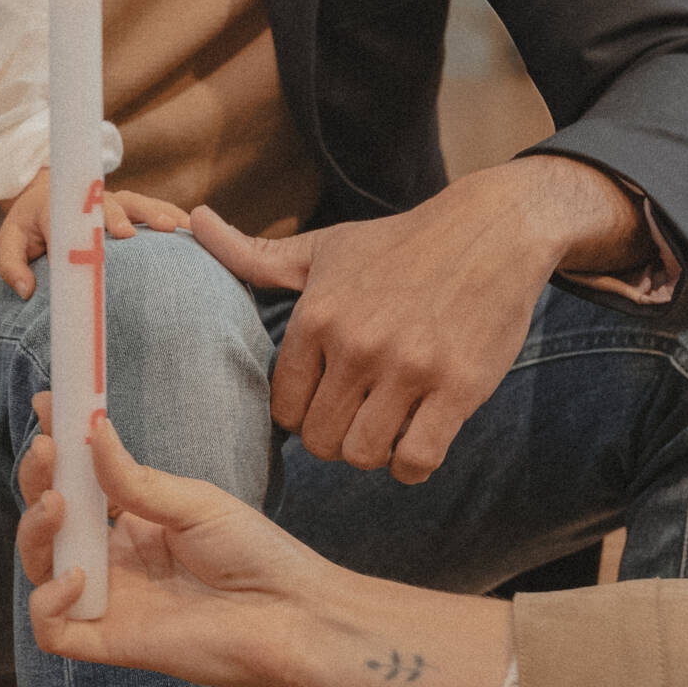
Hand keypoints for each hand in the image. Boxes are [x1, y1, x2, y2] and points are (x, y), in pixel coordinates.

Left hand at [0, 169, 189, 298]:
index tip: (120, 236)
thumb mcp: (10, 240)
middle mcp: (92, 202)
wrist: (45, 195)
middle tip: (141, 233)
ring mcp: (115, 203)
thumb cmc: (29, 224)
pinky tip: (195, 231)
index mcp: (60, 207)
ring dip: (158, 214)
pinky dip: (174, 216)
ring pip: (140, 203)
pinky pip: (155, 208)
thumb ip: (11, 265)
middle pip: (113, 205)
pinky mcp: (131, 208)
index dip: (99, 223)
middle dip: (129, 217)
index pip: (78, 214)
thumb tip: (27, 292)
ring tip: (179, 228)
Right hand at [18, 398, 306, 686]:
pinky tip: (78, 575)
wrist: (293, 614)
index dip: (57, 447)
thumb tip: (94, 431)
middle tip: (46, 450)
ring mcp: (108, 600)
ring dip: (33, 531)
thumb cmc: (255, 554)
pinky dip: (48, 602)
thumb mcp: (195, 504)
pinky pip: (53, 631)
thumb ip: (138, 480)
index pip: (78, 481)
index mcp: (132, 522)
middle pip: (50, 520)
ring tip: (57, 506)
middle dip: (37, 481)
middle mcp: (113, 559)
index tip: (47, 404)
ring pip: (40, 567)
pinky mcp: (110, 642)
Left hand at [191, 163, 599, 483]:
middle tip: (353, 417)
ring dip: (372, 452)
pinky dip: (411, 462)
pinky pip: (417, 460)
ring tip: (384, 426)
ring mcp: (410, 369)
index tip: (320, 400)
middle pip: (319, 440)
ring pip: (363, 455)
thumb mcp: (323, 247)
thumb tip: (195, 223)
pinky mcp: (459, 388)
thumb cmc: (399, 244)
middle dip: (332, 438)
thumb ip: (255, 254)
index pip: (282, 405)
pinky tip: (417, 436)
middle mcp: (358, 344)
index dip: (299, 413)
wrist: (491, 230)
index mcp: (318, 315)